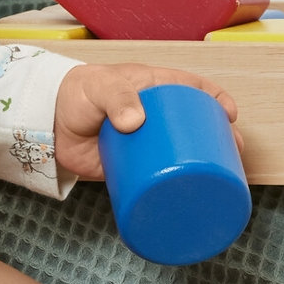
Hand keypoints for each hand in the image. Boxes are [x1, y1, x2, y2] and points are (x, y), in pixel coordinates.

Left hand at [53, 63, 241, 180]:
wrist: (48, 122)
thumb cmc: (78, 93)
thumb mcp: (100, 87)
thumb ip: (117, 97)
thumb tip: (136, 122)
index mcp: (153, 88)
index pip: (192, 88)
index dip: (216, 99)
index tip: (230, 114)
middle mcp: (155, 116)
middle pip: (196, 124)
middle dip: (220, 136)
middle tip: (235, 151)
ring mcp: (146, 143)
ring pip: (184, 153)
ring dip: (207, 164)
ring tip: (225, 176)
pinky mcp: (134, 167)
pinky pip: (162, 177)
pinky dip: (178, 187)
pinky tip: (193, 197)